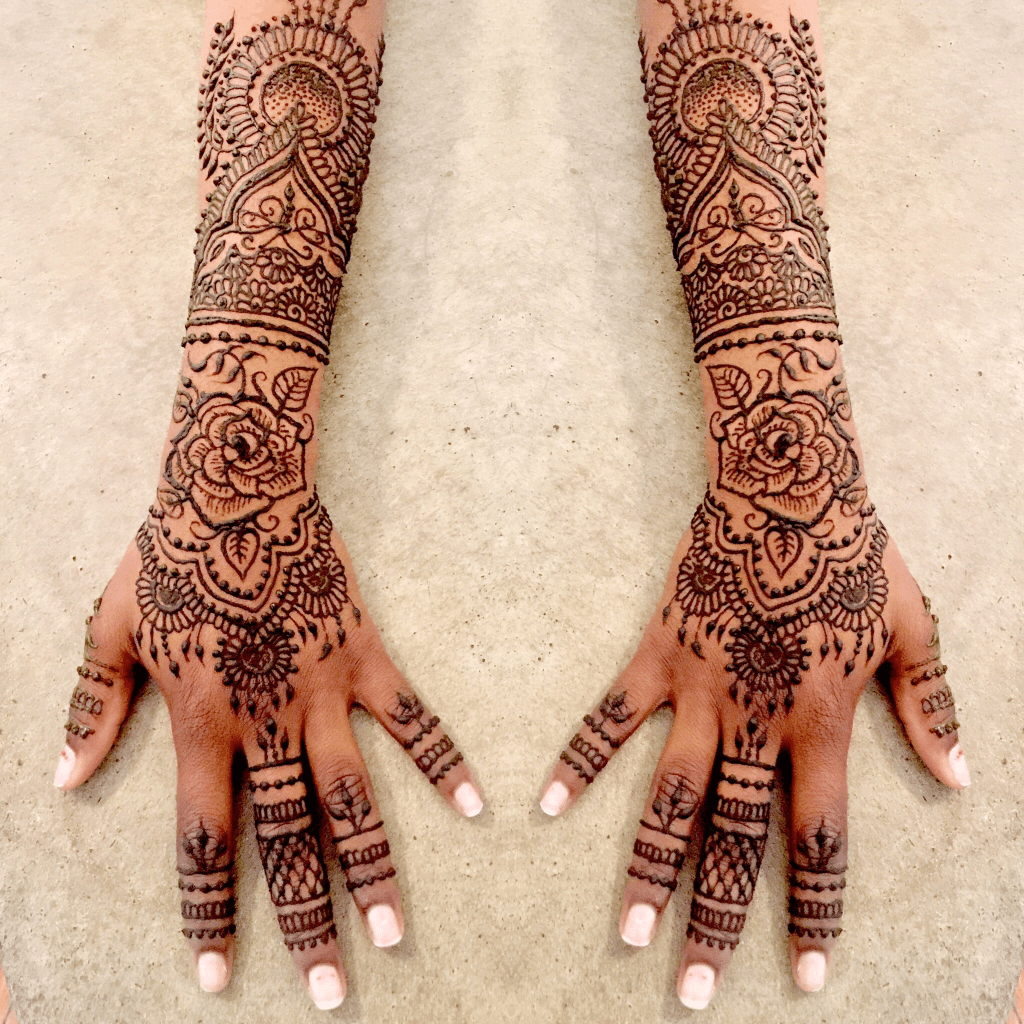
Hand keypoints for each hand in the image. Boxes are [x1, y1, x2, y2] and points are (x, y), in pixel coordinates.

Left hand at [56, 347, 481, 1008]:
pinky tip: (476, 807)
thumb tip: (65, 777)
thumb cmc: (167, 553)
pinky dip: (443, 761)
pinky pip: (413, 716)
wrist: (236, 486)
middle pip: (288, 837)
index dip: (208, 911)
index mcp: (201, 722)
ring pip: (353, 795)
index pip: (206, 838)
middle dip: (305, 919)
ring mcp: (322, 689)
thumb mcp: (109, 628)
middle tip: (330, 989)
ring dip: (373, 869)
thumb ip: (91, 707)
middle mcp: (266, 721)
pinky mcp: (365, 654)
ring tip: (392, 933)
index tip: (214, 975)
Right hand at [541, 488, 965, 1007]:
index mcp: (821, 723)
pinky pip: (610, 717)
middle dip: (717, 919)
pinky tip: (547, 807)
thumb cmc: (855, 555)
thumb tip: (959, 779)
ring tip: (630, 933)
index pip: (819, 839)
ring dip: (650, 867)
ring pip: (671, 795)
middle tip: (694, 992)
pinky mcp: (657, 654)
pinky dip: (580, 761)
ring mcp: (700, 689)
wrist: (787, 487)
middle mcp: (756, 721)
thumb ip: (933, 707)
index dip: (813, 912)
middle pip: (735, 837)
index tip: (802, 976)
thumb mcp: (913, 628)